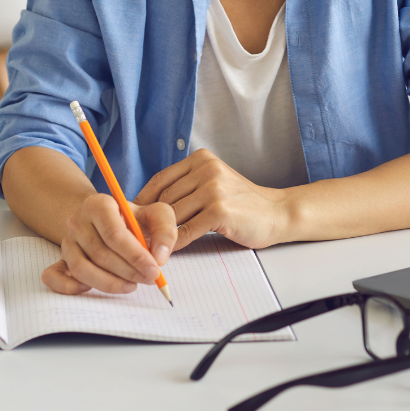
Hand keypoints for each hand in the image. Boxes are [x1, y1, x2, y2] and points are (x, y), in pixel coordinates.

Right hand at [40, 193, 176, 295]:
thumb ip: (165, 230)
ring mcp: (67, 241)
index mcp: (99, 204)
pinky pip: (54, 276)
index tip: (154, 270)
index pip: (114, 234)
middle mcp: (78, 221)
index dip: (135, 256)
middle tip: (149, 279)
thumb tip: (159, 258)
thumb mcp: (155, 215)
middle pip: (100, 253)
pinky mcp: (60, 258)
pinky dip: (70, 288)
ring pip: (82, 268)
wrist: (110, 219)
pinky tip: (94, 288)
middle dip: (128, 271)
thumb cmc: (134, 219)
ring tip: (131, 285)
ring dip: (109, 283)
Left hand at [134, 149, 292, 250]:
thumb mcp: (213, 183)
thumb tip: (148, 206)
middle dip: (150, 220)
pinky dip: (175, 243)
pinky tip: (171, 251)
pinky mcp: (219, 210)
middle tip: (139, 237)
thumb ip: (186, 188)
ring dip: (160, 234)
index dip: (143, 200)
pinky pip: (186, 231)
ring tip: (152, 246)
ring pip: (173, 215)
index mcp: (201, 159)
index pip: (160, 179)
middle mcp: (206, 169)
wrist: (276, 213)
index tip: (133, 216)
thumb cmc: (242, 203)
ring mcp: (213, 189)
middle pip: (164, 198)